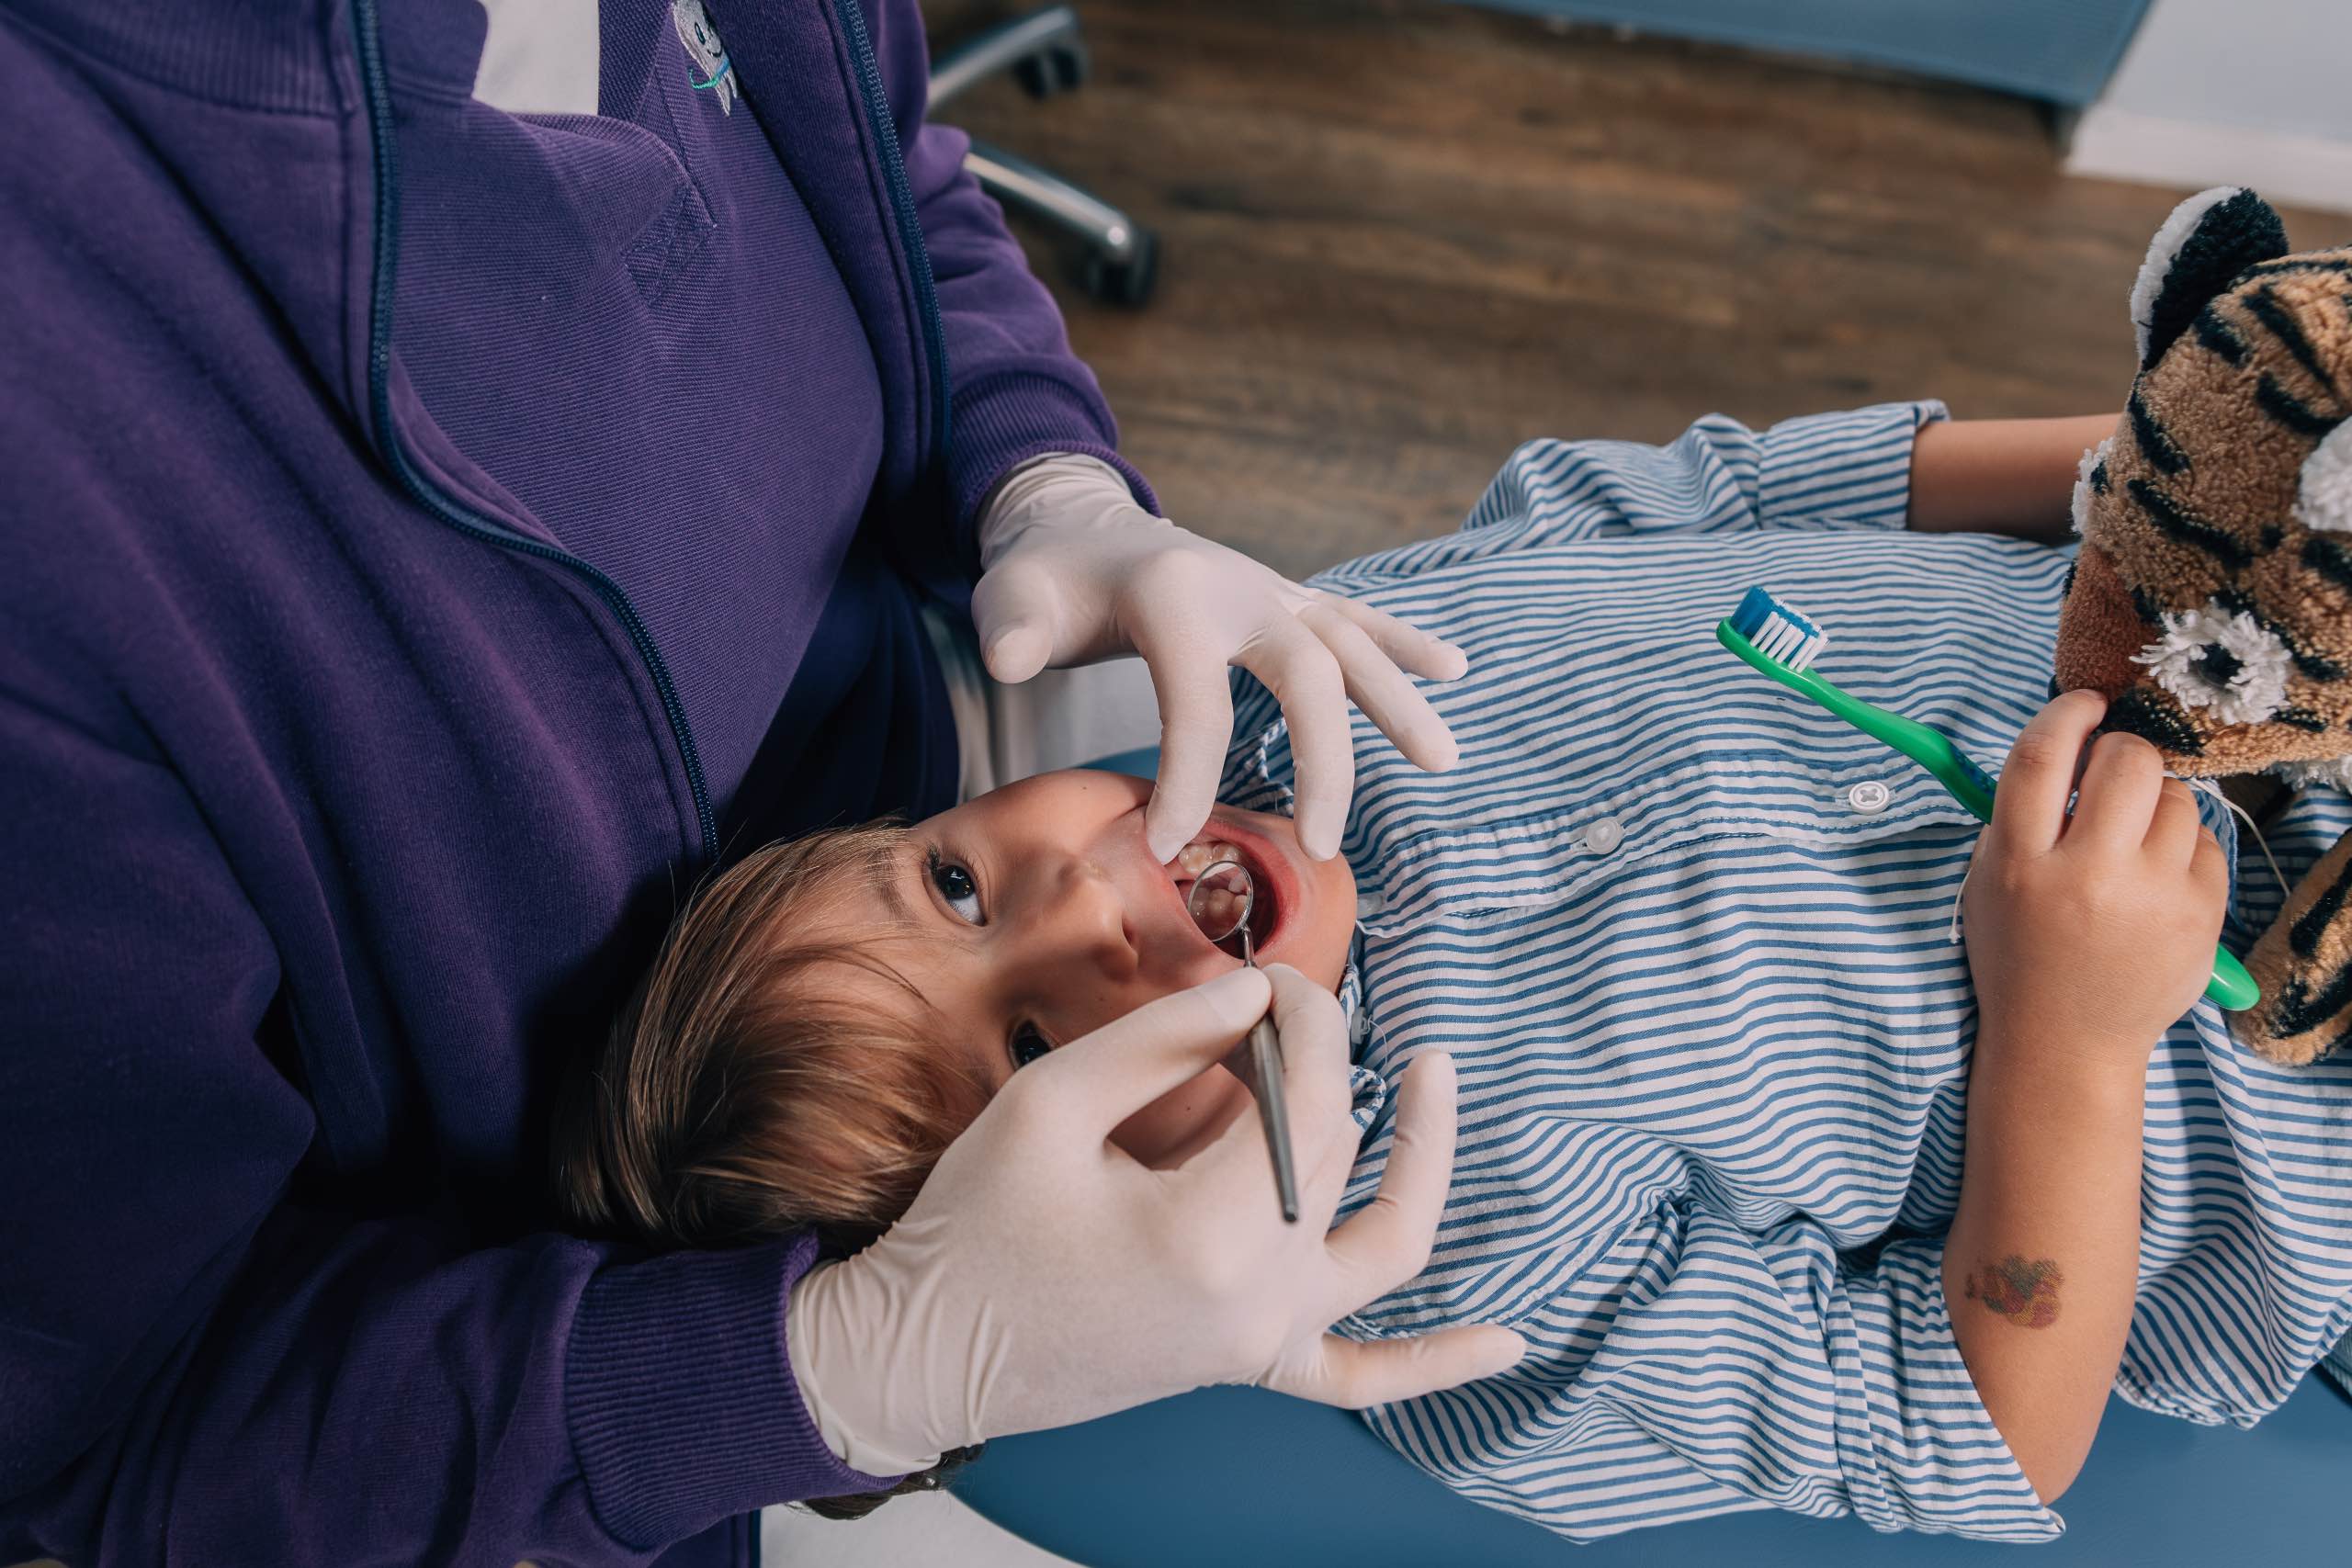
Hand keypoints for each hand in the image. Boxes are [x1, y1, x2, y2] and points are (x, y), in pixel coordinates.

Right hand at [786, 965, 1524, 1474]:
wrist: (925, 1353)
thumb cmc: (972, 1228)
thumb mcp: (1051, 1105)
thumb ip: (1163, 1038)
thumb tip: (1256, 991)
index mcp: (1212, 1231)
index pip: (1303, 1092)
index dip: (1300, 1015)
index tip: (1267, 971)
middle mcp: (1260, 1296)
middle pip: (1333, 1150)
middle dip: (1315, 1057)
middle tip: (1271, 1002)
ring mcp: (1262, 1340)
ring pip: (1385, 1251)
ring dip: (1425, 1166)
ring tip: (1435, 1080)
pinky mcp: (1246, 1365)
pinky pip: (1364, 1376)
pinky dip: (1437, 1364)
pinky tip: (1506, 1344)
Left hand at [971, 457, 1467, 861]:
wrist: (1082, 523)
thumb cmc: (1047, 579)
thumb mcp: (1011, 595)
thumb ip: (1009, 628)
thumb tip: (1008, 660)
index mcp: (1174, 597)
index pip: (1197, 701)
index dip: (1186, 778)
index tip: (1168, 847)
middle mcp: (1239, 589)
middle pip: (1306, 674)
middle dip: (1324, 760)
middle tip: (1323, 844)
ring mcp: (1271, 591)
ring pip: (1351, 646)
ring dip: (1398, 703)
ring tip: (1443, 761)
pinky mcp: (1287, 599)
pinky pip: (1356, 619)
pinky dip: (1405, 642)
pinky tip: (1455, 669)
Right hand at [1963, 689, 2228, 1063]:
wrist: (2066, 1041)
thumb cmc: (2020, 953)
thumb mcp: (1989, 882)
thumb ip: (2019, 815)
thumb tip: (2072, 742)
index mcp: (2021, 863)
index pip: (2041, 755)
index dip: (2065, 712)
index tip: (2084, 703)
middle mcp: (2087, 875)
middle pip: (2125, 760)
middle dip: (2121, 752)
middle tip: (2109, 776)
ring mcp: (2150, 896)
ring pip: (2174, 794)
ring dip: (2152, 802)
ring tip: (2130, 842)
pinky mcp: (2198, 914)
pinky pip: (2202, 840)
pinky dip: (2179, 847)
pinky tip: (2154, 880)